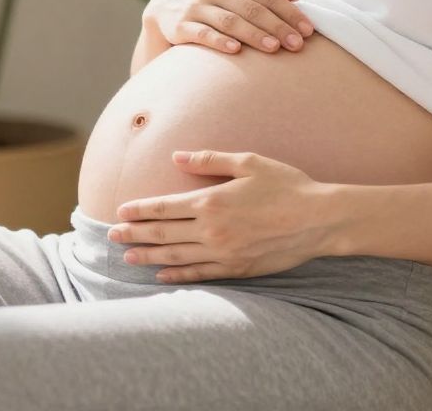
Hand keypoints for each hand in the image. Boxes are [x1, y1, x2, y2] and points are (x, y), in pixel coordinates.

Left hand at [109, 150, 337, 282]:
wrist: (319, 219)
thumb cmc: (286, 184)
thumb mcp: (248, 162)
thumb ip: (209, 160)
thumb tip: (176, 157)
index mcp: (212, 201)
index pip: (164, 207)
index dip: (140, 210)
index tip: (120, 212)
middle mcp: (213, 230)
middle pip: (164, 233)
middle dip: (134, 234)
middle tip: (111, 237)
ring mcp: (224, 253)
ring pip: (177, 256)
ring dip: (149, 257)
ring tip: (127, 258)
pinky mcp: (238, 269)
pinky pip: (200, 274)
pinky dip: (177, 274)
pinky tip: (161, 275)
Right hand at [144, 0, 313, 55]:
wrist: (164, 2)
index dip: (289, 12)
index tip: (308, 31)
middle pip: (252, 9)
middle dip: (277, 27)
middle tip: (297, 45)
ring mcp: (195, 5)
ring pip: (229, 21)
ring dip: (254, 35)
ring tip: (274, 48)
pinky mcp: (178, 24)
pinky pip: (202, 34)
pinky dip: (219, 41)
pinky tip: (236, 50)